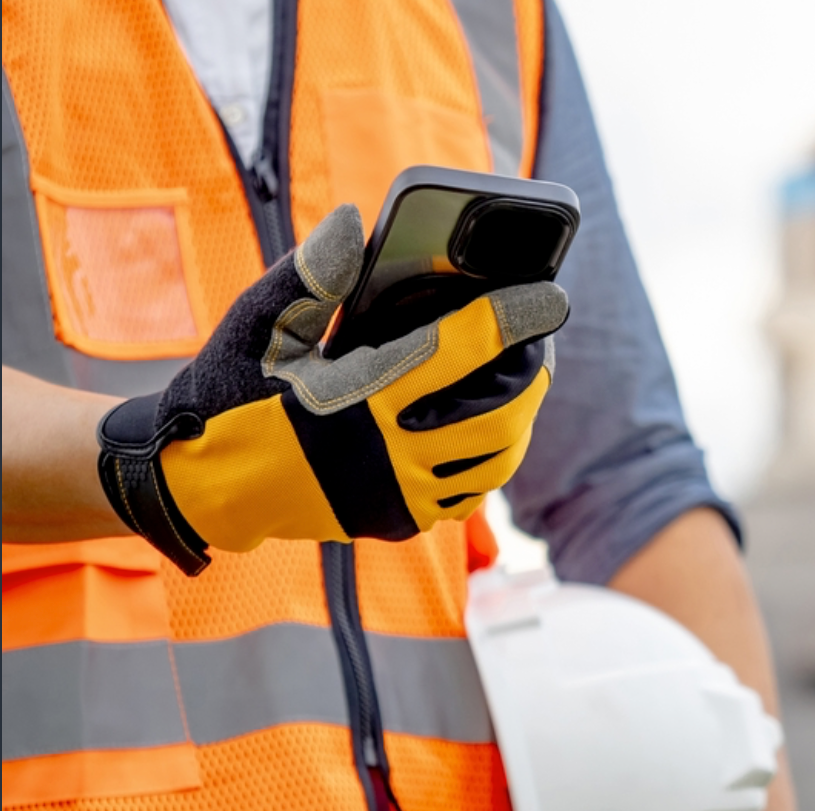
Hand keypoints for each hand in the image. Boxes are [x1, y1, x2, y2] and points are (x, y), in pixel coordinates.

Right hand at [96, 204, 566, 574]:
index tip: (552, 296)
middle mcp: (386, 457)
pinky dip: (489, 460)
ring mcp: (396, 499)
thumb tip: (356, 222)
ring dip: (520, 420)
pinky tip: (491, 429)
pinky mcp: (396, 523)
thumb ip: (309, 274)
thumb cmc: (229, 394)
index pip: (459, 350)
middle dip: (534, 375)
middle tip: (543, 342)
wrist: (201, 486)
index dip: (513, 318)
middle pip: (499, 415)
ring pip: (494, 462)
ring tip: (525, 381)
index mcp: (356, 399)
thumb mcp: (258, 327)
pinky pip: (469, 495)